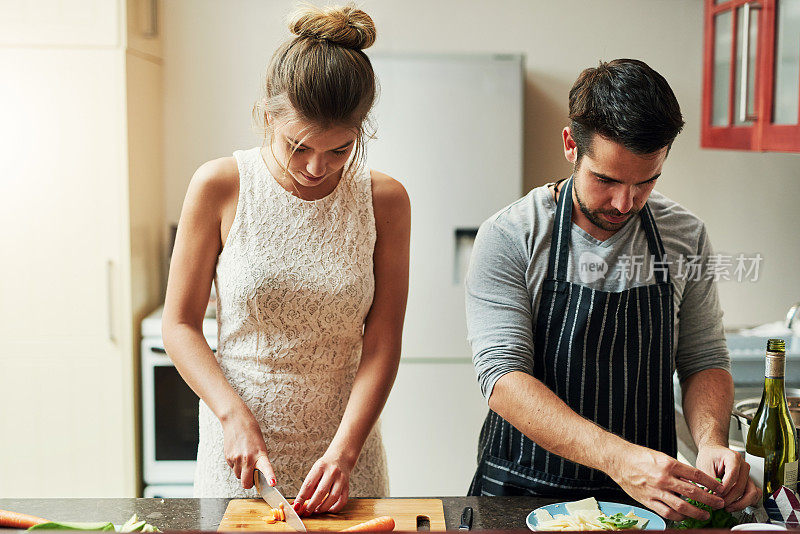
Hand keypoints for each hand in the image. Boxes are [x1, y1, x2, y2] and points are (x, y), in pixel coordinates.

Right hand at [221, 413, 275, 490]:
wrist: (237, 421)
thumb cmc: (251, 433)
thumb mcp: (261, 447)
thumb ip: (259, 461)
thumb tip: (254, 476)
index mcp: (260, 454)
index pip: (266, 468)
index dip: (269, 477)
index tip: (273, 484)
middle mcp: (247, 458)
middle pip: (246, 483)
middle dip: (249, 483)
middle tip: (252, 479)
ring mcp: (236, 459)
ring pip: (238, 476)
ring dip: (241, 472)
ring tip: (244, 458)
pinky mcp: (228, 458)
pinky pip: (232, 468)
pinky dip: (235, 465)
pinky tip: (238, 454)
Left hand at [292, 452, 352, 515]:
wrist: (341, 457)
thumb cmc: (325, 466)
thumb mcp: (315, 471)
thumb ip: (309, 486)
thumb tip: (300, 503)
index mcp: (320, 467)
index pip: (308, 484)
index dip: (301, 497)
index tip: (296, 507)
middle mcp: (332, 472)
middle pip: (321, 492)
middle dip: (312, 505)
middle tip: (306, 512)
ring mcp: (341, 479)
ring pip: (333, 497)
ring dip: (323, 507)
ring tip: (316, 510)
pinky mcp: (347, 486)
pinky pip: (343, 500)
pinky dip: (335, 508)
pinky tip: (329, 509)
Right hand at [608, 444, 724, 520]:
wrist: (618, 460)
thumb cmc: (638, 456)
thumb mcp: (661, 457)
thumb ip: (677, 469)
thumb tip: (694, 480)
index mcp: (669, 464)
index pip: (697, 476)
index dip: (711, 484)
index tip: (720, 489)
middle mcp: (664, 478)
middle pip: (693, 492)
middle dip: (709, 500)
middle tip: (719, 504)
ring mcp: (655, 490)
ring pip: (682, 506)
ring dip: (696, 512)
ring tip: (705, 515)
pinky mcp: (647, 500)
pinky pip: (666, 512)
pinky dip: (678, 516)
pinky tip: (684, 516)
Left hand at [695, 444, 760, 510]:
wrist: (713, 452)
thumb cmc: (709, 456)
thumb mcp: (704, 464)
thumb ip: (710, 479)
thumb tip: (713, 493)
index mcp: (733, 458)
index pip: (733, 475)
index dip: (725, 487)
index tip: (716, 494)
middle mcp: (743, 466)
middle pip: (741, 486)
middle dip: (729, 498)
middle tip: (717, 503)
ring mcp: (748, 475)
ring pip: (750, 493)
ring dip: (739, 503)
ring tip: (726, 507)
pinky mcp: (748, 483)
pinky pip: (753, 496)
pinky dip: (744, 503)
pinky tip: (732, 505)